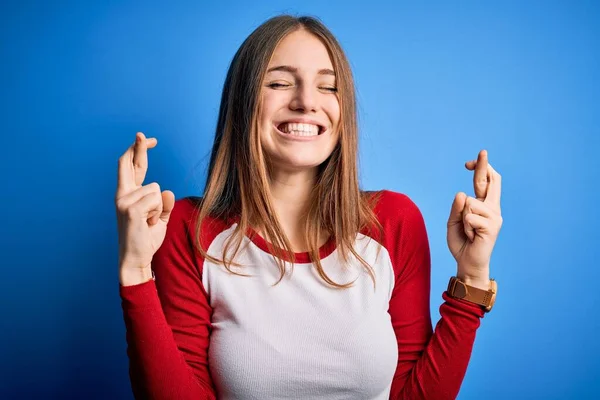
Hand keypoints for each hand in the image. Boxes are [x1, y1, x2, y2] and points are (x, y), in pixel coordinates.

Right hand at [115, 132, 174, 284]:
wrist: (137, 258)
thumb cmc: (147, 238)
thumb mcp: (159, 218)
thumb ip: (164, 204)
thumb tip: (168, 192)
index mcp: (128, 194)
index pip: (132, 166)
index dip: (139, 151)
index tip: (146, 138)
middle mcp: (122, 194)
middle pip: (130, 163)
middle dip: (139, 148)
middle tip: (143, 134)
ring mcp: (124, 201)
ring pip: (156, 189)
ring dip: (160, 207)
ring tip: (149, 222)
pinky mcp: (130, 209)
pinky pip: (156, 200)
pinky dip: (158, 213)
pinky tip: (148, 224)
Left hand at [446, 150, 502, 288]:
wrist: (467, 262)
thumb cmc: (461, 241)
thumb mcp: (453, 222)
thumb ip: (456, 208)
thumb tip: (462, 193)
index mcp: (484, 205)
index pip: (486, 182)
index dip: (481, 169)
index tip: (473, 161)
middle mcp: (492, 208)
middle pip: (490, 182)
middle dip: (484, 166)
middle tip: (483, 150)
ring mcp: (494, 217)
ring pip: (470, 203)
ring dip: (462, 218)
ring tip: (469, 232)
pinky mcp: (492, 227)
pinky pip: (469, 217)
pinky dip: (465, 227)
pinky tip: (472, 237)